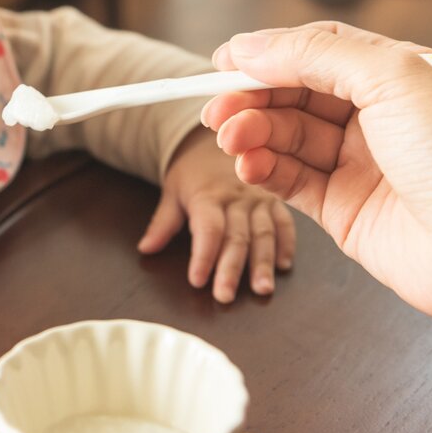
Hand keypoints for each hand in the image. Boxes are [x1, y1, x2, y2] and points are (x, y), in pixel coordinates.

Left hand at [139, 128, 295, 302]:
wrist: (223, 135)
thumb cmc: (194, 171)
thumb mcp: (173, 190)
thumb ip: (162, 223)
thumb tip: (145, 249)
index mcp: (208, 195)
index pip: (208, 229)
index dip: (203, 256)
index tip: (197, 280)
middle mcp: (237, 198)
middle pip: (236, 237)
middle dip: (230, 269)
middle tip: (225, 296)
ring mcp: (259, 199)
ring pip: (263, 233)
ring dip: (262, 263)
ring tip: (262, 289)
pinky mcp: (276, 201)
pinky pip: (285, 223)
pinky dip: (286, 244)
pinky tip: (284, 266)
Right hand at [200, 22, 431, 329]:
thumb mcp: (392, 76)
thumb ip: (316, 54)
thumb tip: (253, 46)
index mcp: (393, 75)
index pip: (315, 52)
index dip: (267, 54)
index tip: (223, 61)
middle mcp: (375, 118)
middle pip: (293, 96)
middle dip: (250, 98)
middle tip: (216, 108)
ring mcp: (358, 166)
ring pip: (285, 138)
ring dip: (252, 134)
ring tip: (231, 139)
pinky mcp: (344, 211)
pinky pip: (289, 181)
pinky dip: (262, 169)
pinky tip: (249, 164)